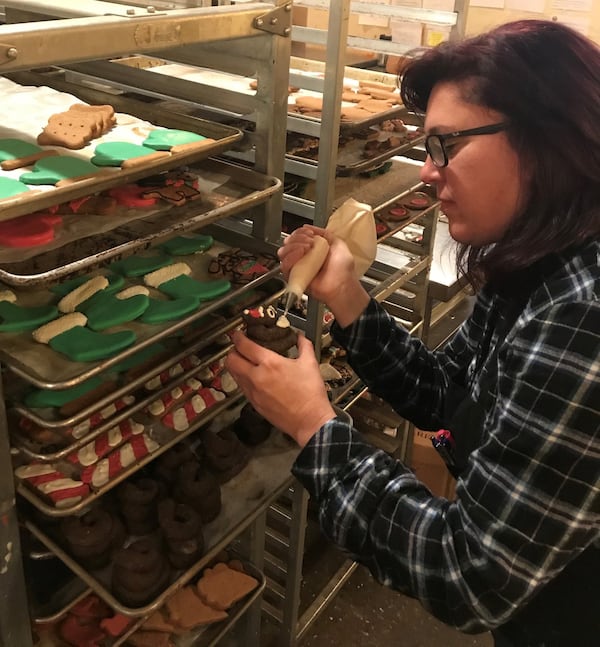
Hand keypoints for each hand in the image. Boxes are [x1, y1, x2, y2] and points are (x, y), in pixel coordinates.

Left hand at [225, 331, 335, 447]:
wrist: (309, 420)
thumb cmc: (310, 394)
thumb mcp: (310, 364)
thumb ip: (304, 346)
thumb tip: (300, 337)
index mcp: (270, 363)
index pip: (244, 346)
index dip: (238, 337)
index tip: (238, 334)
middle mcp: (257, 377)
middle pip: (231, 360)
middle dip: (232, 351)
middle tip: (239, 348)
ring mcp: (253, 392)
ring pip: (233, 374)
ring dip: (236, 366)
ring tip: (245, 362)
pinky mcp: (254, 404)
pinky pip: (242, 388)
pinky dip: (243, 379)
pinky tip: (253, 378)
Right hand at [279, 225, 369, 326]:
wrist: (342, 284)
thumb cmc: (343, 269)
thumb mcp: (337, 243)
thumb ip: (324, 233)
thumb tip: (308, 227)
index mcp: (312, 249)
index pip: (297, 237)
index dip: (300, 232)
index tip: (309, 233)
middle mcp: (303, 258)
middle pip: (289, 243)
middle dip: (298, 238)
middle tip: (309, 241)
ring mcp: (298, 267)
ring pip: (284, 252)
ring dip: (294, 246)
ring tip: (306, 248)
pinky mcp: (293, 277)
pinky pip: (285, 265)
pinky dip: (291, 257)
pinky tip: (301, 254)